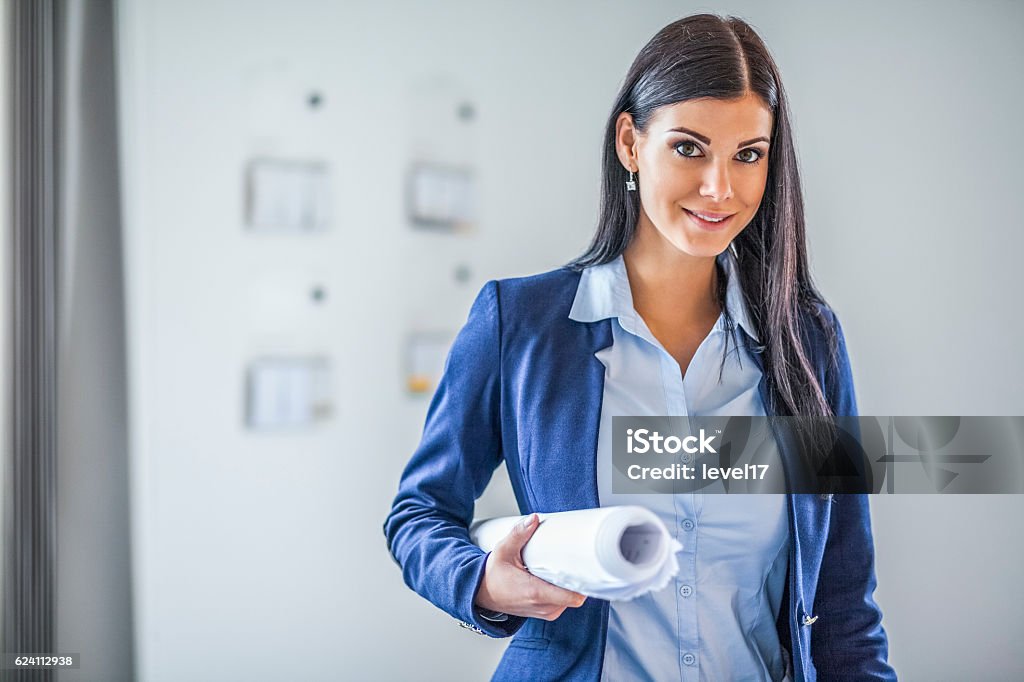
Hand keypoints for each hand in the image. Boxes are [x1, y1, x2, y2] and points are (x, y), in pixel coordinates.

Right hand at [473, 513, 587, 620]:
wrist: (481, 594)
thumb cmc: (493, 575)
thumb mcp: (503, 550)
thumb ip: (518, 534)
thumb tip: (534, 519)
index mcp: (535, 592)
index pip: (572, 597)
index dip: (584, 584)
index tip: (588, 569)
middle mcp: (542, 606)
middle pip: (575, 596)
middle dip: (577, 580)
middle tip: (576, 561)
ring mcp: (545, 612)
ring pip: (570, 600)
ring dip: (570, 586)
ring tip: (565, 568)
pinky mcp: (545, 613)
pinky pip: (563, 603)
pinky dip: (564, 592)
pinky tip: (558, 578)